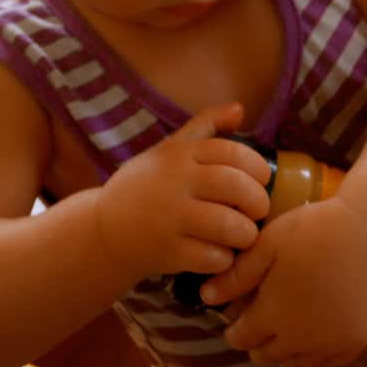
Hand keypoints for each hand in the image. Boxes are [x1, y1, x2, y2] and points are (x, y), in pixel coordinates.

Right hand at [93, 103, 271, 278]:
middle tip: (258, 211)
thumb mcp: (169, 150)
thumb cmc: (146, 186)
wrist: (104, 230)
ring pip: (229, 226)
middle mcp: (175, 183)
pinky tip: (220, 254)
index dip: (258, 167)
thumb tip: (239, 108)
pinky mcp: (167, 252)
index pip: (233, 153)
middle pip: (237, 188)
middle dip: (258, 202)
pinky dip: (224, 259)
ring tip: (244, 235)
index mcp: (179, 155)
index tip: (262, 179)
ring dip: (246, 234)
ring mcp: (169, 218)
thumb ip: (205, 126)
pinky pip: (213, 257)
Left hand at [200, 196, 366, 366]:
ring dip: (284, 349)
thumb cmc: (314, 231)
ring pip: (294, 363)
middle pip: (266, 355)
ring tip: (287, 323)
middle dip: (257, 340)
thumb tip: (205, 297)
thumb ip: (236, 275)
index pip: (241, 338)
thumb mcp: (268, 245)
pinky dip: (314, 353)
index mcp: (273, 315)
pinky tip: (314, 329)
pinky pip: (325, 362)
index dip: (234, 328)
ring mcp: (330, 344)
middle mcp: (300, 339)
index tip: (237, 314)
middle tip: (260, 317)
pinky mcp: (354, 343)